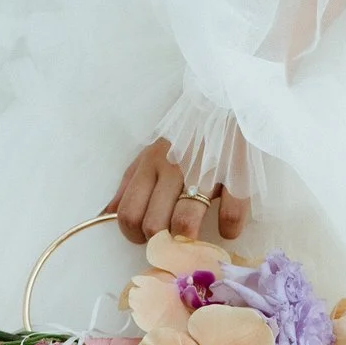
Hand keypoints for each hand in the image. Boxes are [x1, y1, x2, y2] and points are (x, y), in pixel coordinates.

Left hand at [107, 141, 247, 246]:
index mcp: (150, 164)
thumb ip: (129, 183)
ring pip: (185, 224)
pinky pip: (230, 217)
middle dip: (161, 242)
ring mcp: (206, 172)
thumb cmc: (188, 135)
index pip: (128, 214)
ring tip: (194, 239)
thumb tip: (106, 214)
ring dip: (187, 241)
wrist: (229, 102)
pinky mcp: (238, 176)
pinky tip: (225, 225)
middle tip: (172, 237)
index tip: (147, 237)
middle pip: (153, 225)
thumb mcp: (151, 153)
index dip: (134, 235)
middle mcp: (173, 168)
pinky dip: (229, 229)